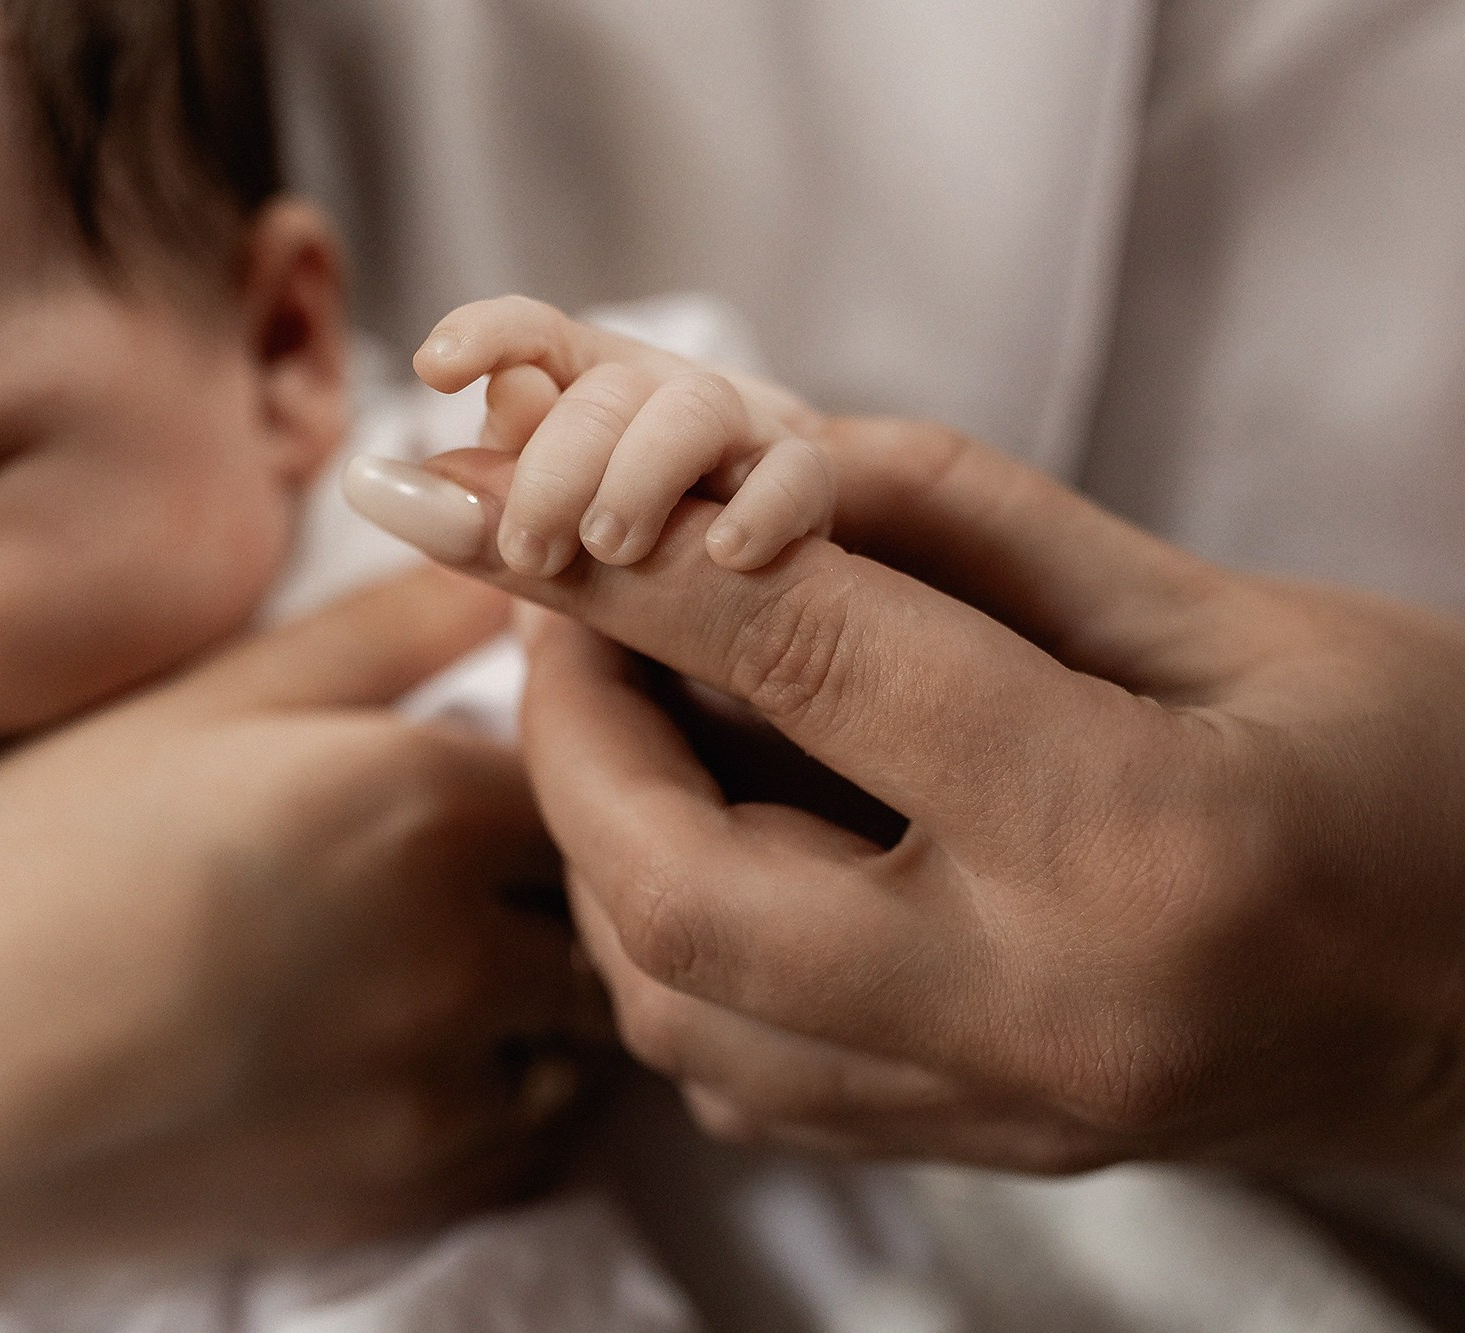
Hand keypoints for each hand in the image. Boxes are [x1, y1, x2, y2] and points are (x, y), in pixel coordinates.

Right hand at [0, 568, 604, 1330]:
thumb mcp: (200, 705)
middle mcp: (454, 942)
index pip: (590, 758)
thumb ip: (382, 631)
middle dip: (556, 866)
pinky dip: (500, 1080)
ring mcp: (438, 1082)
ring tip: (418, 954)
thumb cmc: (33, 863)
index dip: (558, 750)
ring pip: (583, 1012)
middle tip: (458, 857)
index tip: (496, 759)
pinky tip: (390, 1046)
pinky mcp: (410, 1190)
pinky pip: (534, 1123)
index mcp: (410, 797)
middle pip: (601, 890)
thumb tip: (507, 565)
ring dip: (541, 979)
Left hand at [346, 316, 1464, 1174]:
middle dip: (569, 735)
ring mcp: (1001, 1111)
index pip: (807, 660)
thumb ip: (983, 534)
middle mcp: (1040, 1007)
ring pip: (674, 1010)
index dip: (618, 557)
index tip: (469, 494)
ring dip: (600, 845)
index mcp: (1131, 833)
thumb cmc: (1430, 782)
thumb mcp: (1234, 612)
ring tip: (625, 714)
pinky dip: (669, 947)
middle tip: (564, 615)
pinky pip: (736, 1075)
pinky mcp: (975, 1148)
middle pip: (677, 890)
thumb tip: (757, 463)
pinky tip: (706, 843)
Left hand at [347, 297, 832, 575]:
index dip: (482, 336)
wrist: (761, 578)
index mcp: (585, 395)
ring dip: (640, 478)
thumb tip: (372, 483)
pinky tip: (726, 555)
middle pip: (601, 393)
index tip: (433, 366)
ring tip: (609, 547)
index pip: (532, 336)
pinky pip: (795, 474)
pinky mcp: (801, 484)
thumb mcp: (549, 531)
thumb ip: (474, 511)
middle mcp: (656, 397)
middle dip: (553, 470)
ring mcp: (737, 435)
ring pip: (692, 410)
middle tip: (526, 552)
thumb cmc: (636, 539)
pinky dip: (761, 509)